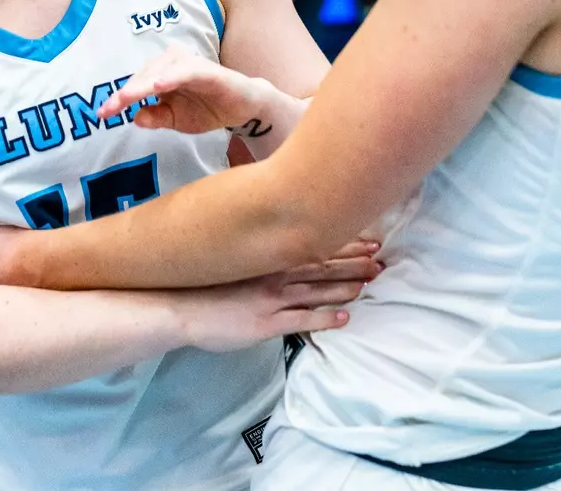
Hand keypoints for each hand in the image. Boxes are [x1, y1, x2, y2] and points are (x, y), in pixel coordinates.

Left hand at [96, 46, 271, 135]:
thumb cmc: (208, 109)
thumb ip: (156, 118)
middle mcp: (172, 63)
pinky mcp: (207, 70)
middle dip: (125, 92)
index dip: (118, 99)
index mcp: (162, 74)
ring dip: (142, 84)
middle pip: (142, 76)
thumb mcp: (177, 120)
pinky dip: (171, 77)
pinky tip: (158, 86)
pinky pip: (185, 72)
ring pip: (159, 72)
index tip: (102, 114)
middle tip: (109, 109)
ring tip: (126, 97)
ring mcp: (189, 64)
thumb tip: (135, 118)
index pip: (135, 84)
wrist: (243, 108)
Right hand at [178, 255, 377, 353]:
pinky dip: (324, 318)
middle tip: (380, 260)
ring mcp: (272, 300)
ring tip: (370, 283)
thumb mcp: (229, 257)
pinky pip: (301, 320)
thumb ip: (253, 247)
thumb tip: (270, 235)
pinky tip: (345, 317)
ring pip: (317, 291)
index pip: (313, 248)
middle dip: (354, 264)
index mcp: (268, 257)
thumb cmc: (202, 282)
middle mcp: (274, 275)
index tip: (368, 241)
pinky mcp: (266, 324)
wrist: (180, 307)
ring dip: (346, 288)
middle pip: (322, 267)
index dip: (344, 245)